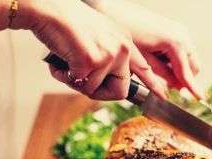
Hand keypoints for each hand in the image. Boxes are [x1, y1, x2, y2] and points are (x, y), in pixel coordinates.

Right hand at [16, 0, 165, 99]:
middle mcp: (122, 47)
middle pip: (119, 91)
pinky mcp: (93, 60)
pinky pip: (79, 85)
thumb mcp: (97, 39)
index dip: (153, 84)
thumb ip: (107, 58)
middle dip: (96, 92)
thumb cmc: (65, 24)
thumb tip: (106, 84)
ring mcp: (109, 54)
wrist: (48, 8)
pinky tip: (59, 61)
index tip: (163, 96)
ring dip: (74, 81)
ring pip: (93, 90)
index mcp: (124, 41)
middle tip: (78, 78)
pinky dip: (64, 77)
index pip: (143, 67)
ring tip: (65, 61)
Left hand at [92, 0, 202, 98]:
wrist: (115, 9)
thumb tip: (171, 90)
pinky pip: (182, 51)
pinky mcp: (176, 30)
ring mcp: (181, 31)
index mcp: (176, 43)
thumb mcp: (142, 60)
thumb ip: (160, 76)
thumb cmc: (126, 33)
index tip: (200, 99)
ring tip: (157, 70)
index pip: (187, 73)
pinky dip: (175, 60)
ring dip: (179, 70)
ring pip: (189, 59)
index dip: (192, 88)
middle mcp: (183, 35)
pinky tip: (158, 59)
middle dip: (183, 79)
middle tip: (166, 86)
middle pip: (193, 67)